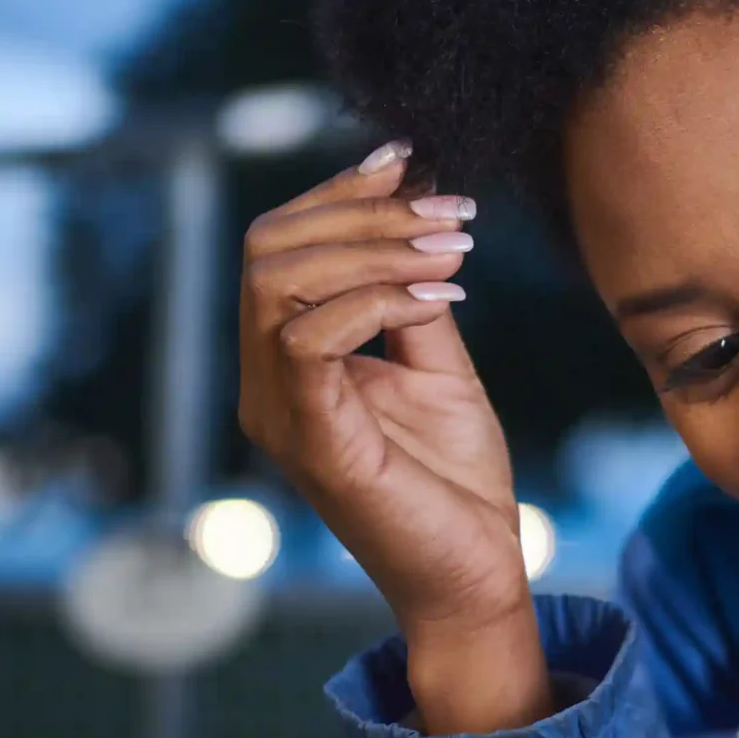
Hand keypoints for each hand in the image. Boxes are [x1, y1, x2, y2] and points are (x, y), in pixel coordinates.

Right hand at [237, 140, 551, 731]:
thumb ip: (413, 299)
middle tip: (450, 211)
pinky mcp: (312, 442)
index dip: (339, 193)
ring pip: (278, 281)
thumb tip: (418, 217)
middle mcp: (265, 383)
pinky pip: (308, 340)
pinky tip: (442, 298)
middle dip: (362, 212)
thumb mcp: (439, 368)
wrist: (474, 577)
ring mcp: (280, 413)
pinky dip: (376, 300)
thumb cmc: (454, 484)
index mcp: (286, 362)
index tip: (411, 160)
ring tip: (453, 250)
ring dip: (374, 249)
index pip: (279, 245)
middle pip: (269, 249)